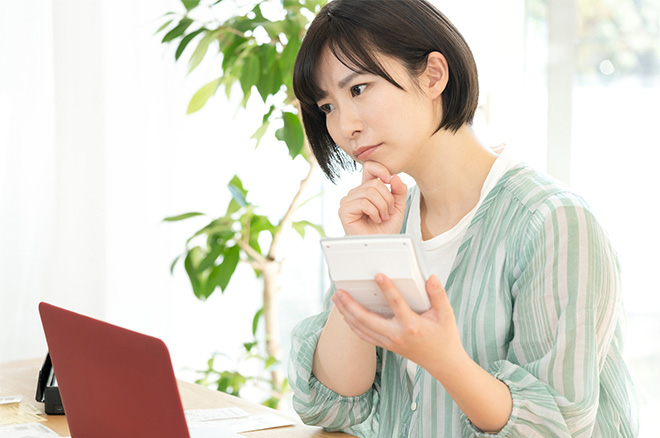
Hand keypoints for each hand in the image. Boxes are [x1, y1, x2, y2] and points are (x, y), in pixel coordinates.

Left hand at [331, 273, 463, 374]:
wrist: (443, 363)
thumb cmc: (444, 337)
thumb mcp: (446, 314)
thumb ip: (438, 295)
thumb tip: (431, 278)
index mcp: (411, 326)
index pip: (396, 304)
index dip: (387, 288)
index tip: (378, 275)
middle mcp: (396, 335)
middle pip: (367, 319)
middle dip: (350, 305)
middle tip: (339, 291)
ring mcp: (389, 342)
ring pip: (361, 328)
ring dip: (347, 313)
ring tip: (336, 299)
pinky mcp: (386, 346)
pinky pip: (364, 336)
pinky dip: (353, 325)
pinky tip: (346, 315)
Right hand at [338, 161, 407, 235]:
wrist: (380, 246)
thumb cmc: (386, 229)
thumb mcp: (398, 206)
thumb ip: (399, 191)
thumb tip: (394, 177)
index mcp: (365, 189)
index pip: (369, 167)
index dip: (381, 169)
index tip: (390, 180)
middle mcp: (355, 193)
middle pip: (374, 183)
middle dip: (387, 198)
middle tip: (388, 212)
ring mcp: (348, 201)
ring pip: (370, 192)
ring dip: (382, 207)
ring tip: (382, 217)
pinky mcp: (344, 210)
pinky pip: (363, 202)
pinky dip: (374, 212)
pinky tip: (375, 219)